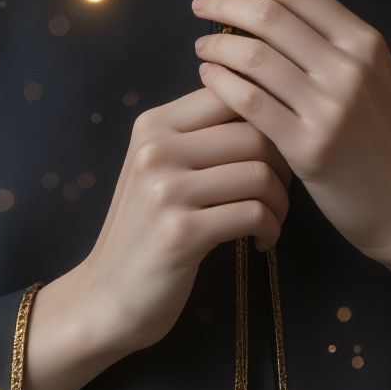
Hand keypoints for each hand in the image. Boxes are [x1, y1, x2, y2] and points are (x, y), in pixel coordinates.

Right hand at [19, 88, 289, 389]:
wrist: (107, 296)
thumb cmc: (146, 229)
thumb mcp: (160, 168)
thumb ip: (200, 134)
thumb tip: (265, 102)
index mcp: (153, 125)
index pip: (231, 93)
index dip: (268, 120)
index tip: (274, 152)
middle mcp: (156, 149)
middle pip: (255, 133)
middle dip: (283, 165)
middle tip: (281, 193)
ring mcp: (165, 191)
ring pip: (260, 173)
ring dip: (281, 202)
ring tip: (272, 220)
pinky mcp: (181, 232)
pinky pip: (254, 213)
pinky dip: (271, 228)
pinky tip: (261, 241)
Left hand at [192, 0, 390, 278]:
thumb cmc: (383, 141)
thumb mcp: (372, 79)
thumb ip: (331, 44)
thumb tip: (271, 6)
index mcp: (364, 42)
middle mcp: (350, 67)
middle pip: (270, 16)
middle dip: (225, 3)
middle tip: (199, 3)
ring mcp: (330, 108)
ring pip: (254, 56)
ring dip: (217, 44)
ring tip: (201, 45)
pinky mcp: (309, 147)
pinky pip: (249, 102)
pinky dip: (220, 83)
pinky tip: (207, 78)